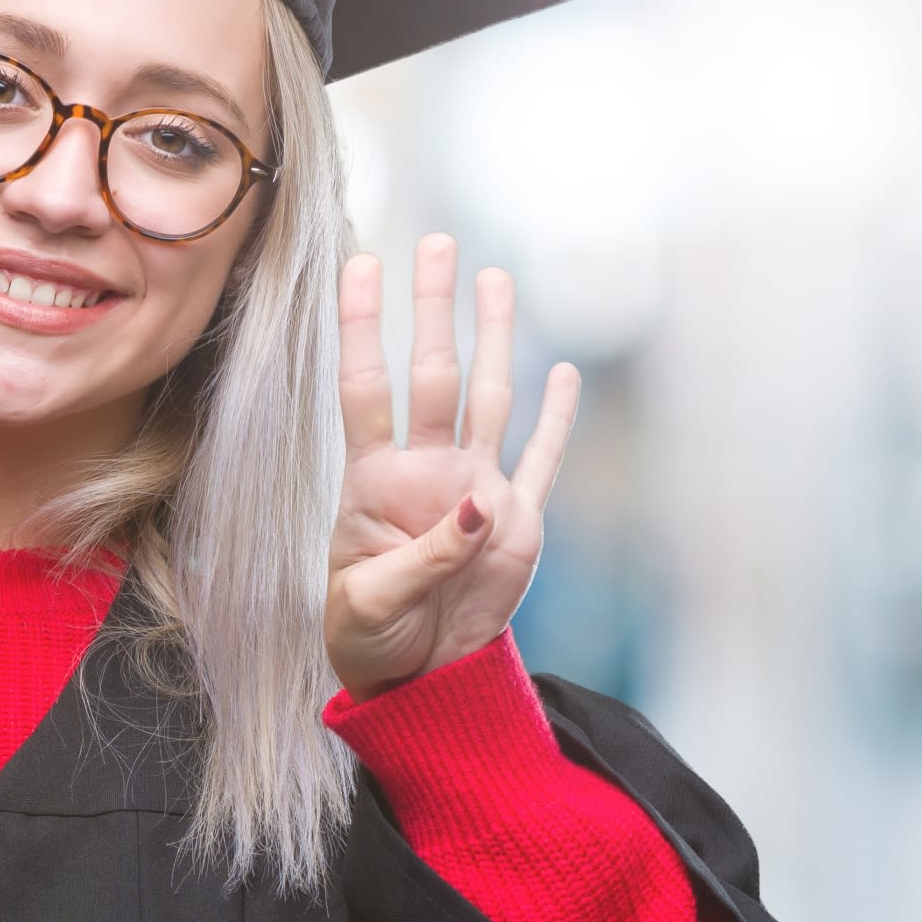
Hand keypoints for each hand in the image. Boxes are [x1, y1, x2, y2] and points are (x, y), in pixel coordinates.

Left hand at [325, 239, 578, 700]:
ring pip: (487, 397)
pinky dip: (557, 418)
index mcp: (373, 484)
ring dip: (493, 337)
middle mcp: (425, 471)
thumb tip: (478, 501)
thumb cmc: (370, 637)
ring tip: (494, 278)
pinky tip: (562, 373)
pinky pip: (542, 460)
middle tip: (439, 241)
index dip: (361, 328)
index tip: (360, 266)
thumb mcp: (373, 605)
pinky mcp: (518, 524)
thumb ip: (425, 554)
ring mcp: (474, 491)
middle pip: (433, 373)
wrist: (415, 680)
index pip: (365, 388)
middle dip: (436, 308)